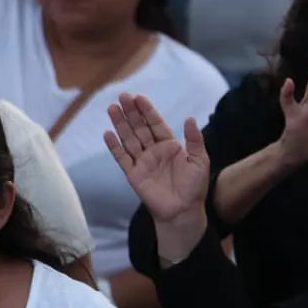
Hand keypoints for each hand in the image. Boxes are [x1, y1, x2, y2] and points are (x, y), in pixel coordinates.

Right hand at [104, 93, 209, 222]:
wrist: (182, 211)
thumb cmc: (194, 187)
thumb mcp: (200, 160)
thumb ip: (194, 140)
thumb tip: (190, 118)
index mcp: (170, 145)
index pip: (156, 124)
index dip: (147, 110)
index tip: (138, 97)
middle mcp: (153, 150)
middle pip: (139, 128)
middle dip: (131, 112)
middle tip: (122, 96)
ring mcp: (142, 161)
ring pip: (128, 139)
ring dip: (120, 124)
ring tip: (112, 108)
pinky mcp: (133, 174)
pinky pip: (121, 157)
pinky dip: (114, 146)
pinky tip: (108, 133)